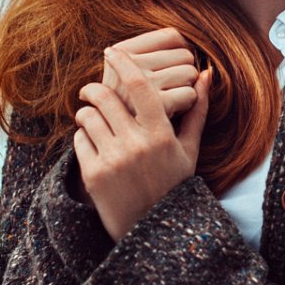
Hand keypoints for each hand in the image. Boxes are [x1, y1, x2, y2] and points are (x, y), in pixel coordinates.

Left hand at [75, 45, 214, 242]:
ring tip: (93, 119)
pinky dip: (83, 137)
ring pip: (88, 117)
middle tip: (92, 89)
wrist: (152, 233)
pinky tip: (94, 143)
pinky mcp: (93, 175)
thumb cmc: (174, 186)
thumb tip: (205, 74)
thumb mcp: (189, 150)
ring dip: (87, 113)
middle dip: (94, 88)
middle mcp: (136, 145)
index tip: (112, 51)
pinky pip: (79, 140)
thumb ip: (197, 110)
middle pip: (105, 97)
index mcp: (162, 135)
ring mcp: (113, 160)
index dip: (123, 63)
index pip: (139, 85)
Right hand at [99, 28, 201, 119]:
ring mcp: (141, 83)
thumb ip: (167, 62)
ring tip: (166, 101)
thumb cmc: (133, 107)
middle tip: (164, 90)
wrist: (117, 143)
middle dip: (182, 72)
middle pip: (185, 54)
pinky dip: (187, 104)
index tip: (168, 70)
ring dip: (186, 88)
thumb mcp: (137, 77)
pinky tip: (170, 112)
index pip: (171, 36)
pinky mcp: (155, 105)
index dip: (178, 53)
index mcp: (122, 50)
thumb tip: (209, 71)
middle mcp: (129, 62)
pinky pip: (191, 95)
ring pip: (191, 73)